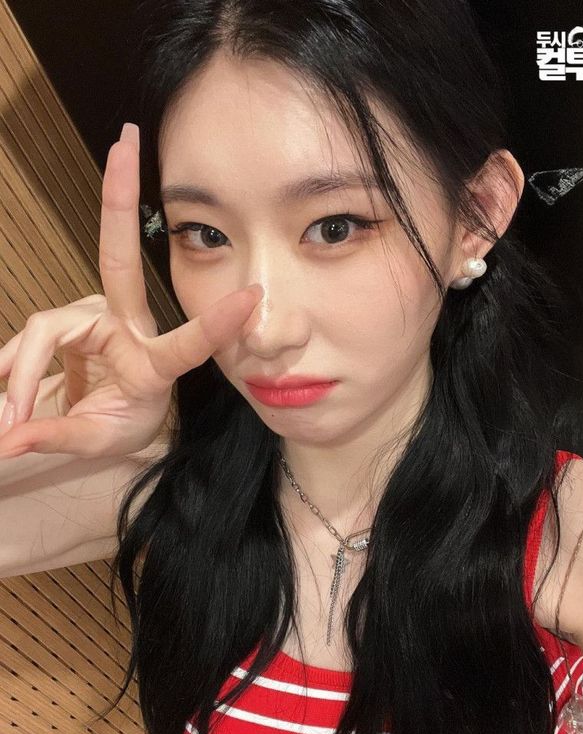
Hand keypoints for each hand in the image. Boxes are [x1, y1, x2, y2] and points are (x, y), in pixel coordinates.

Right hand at [0, 122, 262, 458]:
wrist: (111, 419)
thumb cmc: (121, 424)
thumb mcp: (98, 438)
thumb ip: (57, 437)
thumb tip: (8, 440)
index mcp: (155, 363)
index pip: (188, 343)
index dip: (216, 324)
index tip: (253, 297)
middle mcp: (126, 325)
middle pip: (118, 257)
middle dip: (119, 197)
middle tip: (126, 139)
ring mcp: (93, 316)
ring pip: (44, 328)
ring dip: (20, 374)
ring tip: (7, 419)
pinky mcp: (64, 320)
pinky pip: (26, 340)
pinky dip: (8, 373)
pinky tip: (5, 406)